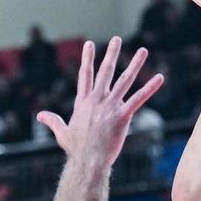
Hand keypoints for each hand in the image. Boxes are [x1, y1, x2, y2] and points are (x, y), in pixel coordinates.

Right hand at [36, 37, 163, 166]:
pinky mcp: (123, 116)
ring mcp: (110, 107)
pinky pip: (139, 99)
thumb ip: (53, 121)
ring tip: (143, 50)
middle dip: (111, 54)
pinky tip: (160, 77)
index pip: (85, 75)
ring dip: (135, 64)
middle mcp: (97, 100)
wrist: (88, 161)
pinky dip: (150, 88)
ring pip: (125, 80)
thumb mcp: (62, 132)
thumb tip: (40, 115)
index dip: (87, 58)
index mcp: (83, 102)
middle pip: (105, 71)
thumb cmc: (76, 149)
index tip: (89, 44)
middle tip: (116, 39)